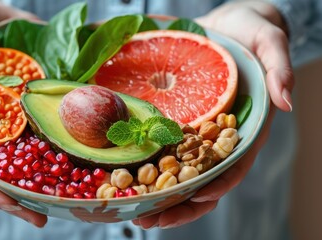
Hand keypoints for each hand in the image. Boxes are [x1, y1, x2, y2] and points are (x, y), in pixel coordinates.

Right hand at [0, 0, 46, 226]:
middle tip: (43, 215)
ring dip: (43, 184)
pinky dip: (60, 154)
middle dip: (19, 197)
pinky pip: (49, 135)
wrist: (2, 15)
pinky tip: (76, 168)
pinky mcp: (39, 110)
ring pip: (28, 160)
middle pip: (3, 172)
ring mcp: (18, 120)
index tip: (9, 203)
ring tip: (65, 202)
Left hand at [133, 2, 293, 228]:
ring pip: (181, 174)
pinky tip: (129, 180)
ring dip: (160, 196)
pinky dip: (150, 170)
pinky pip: (165, 152)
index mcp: (245, 128)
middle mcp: (220, 137)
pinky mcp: (180, 124)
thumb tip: (287, 101)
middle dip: (180, 204)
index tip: (198, 196)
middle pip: (203, 180)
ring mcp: (198, 133)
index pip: (234, 164)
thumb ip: (279, 67)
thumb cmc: (250, 32)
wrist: (227, 26)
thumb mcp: (268, 41)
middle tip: (151, 218)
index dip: (219, 184)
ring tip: (134, 210)